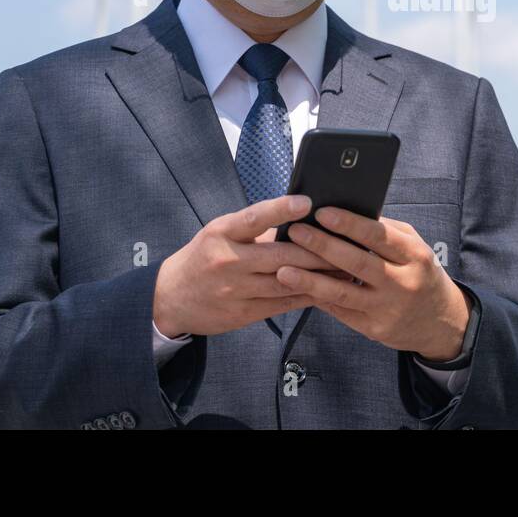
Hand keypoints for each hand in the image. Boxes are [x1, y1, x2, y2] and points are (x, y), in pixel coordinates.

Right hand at [152, 194, 343, 337]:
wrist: (170, 297)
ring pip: (286, 282)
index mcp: (221, 233)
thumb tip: (300, 218)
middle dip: (317, 251)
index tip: (308, 202)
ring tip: (347, 267)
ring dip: (319, 276)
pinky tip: (326, 289)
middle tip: (346, 243)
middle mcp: (228, 261)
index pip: (254, 218)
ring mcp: (235, 290)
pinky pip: (282, 304)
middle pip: (280, 256)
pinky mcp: (243, 313)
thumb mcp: (220, 232)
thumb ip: (255, 228)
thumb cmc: (204, 256)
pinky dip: (306, 295)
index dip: (281, 209)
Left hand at [278, 208, 471, 361]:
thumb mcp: (414, 248)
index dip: (349, 224)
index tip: (322, 212)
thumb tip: (348, 211)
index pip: (378, 236)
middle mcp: (402, 282)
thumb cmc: (421, 273)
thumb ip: (385, 232)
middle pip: (357, 263)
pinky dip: (319, 299)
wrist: (441, 322)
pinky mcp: (375, 329)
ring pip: (343, 293)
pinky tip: (298, 289)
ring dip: (311, 281)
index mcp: (414, 255)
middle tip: (296, 232)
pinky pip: (341, 312)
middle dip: (323, 246)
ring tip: (284, 269)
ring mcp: (387, 309)